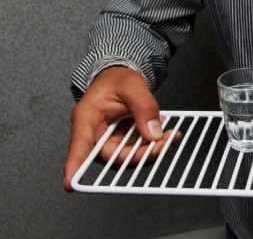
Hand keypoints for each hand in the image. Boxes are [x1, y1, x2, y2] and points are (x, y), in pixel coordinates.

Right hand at [63, 66, 178, 191]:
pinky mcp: (122, 143)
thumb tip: (153, 133)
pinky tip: (167, 136)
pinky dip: (153, 146)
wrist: (120, 78)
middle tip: (163, 146)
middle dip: (138, 156)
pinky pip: (136, 151)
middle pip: (111, 157)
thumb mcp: (132, 84)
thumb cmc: (117, 79)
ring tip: (170, 138)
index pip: (79, 145)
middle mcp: (94, 134)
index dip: (74, 166)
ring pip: (126, 158)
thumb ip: (143, 106)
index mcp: (86, 117)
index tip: (70, 185)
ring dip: (150, 152)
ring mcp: (109, 140)